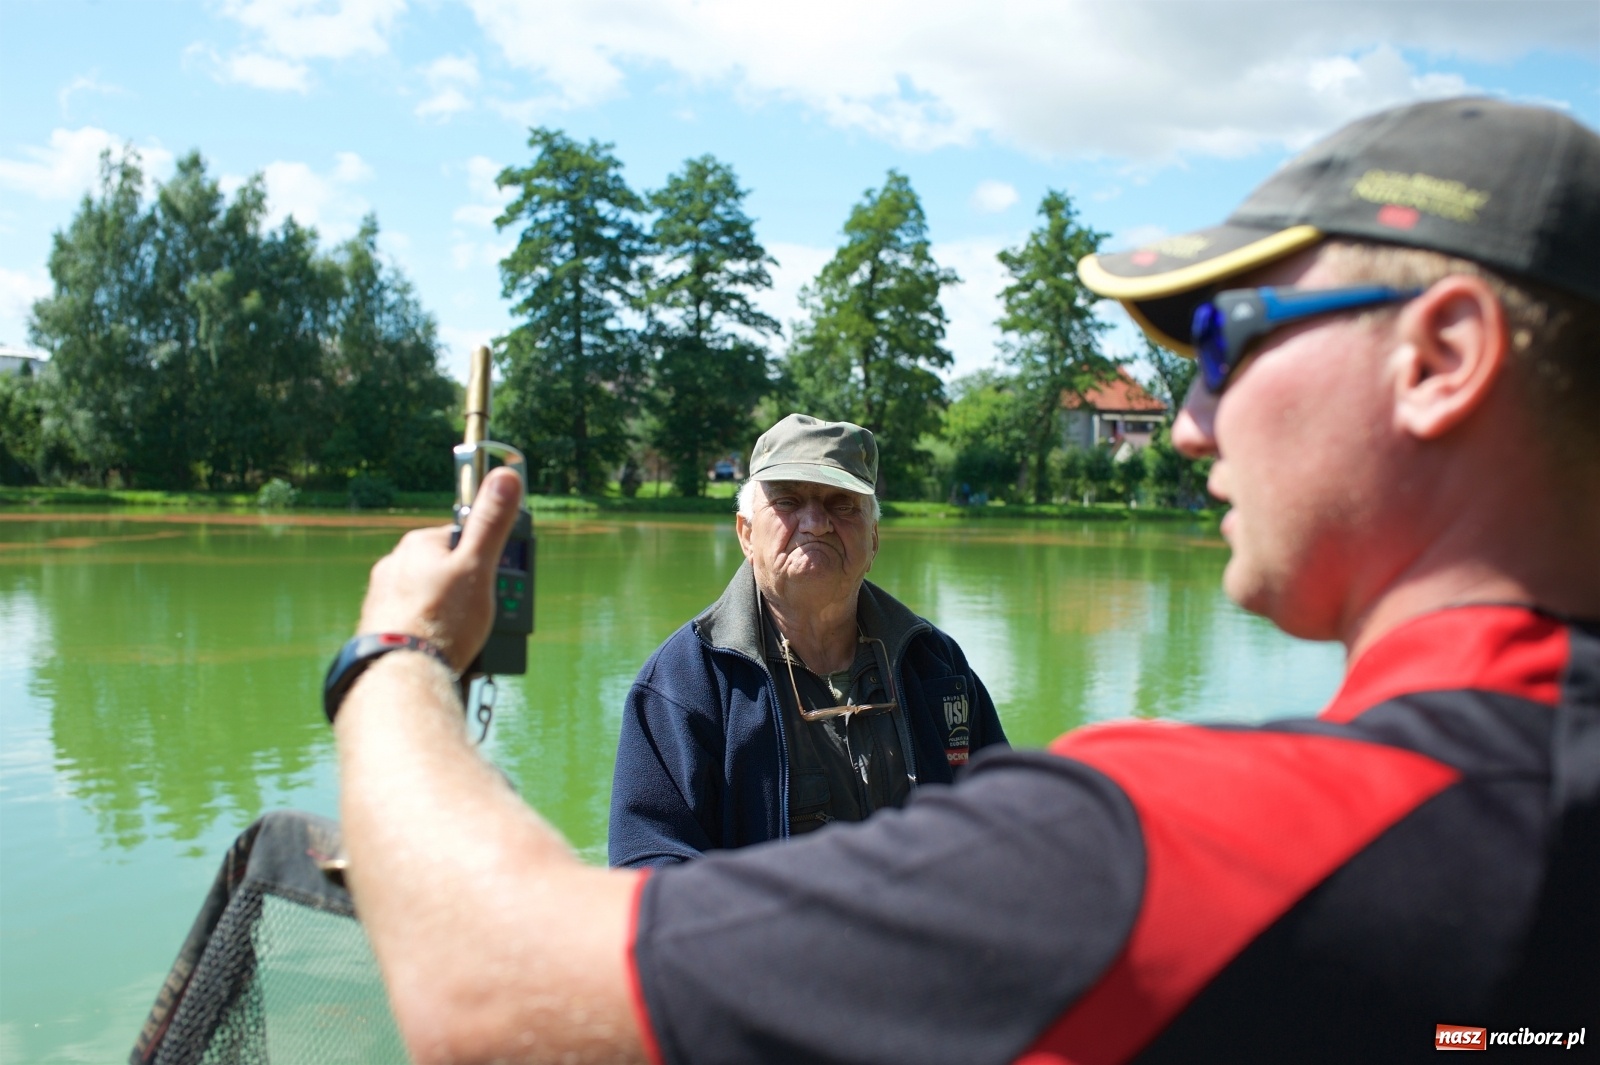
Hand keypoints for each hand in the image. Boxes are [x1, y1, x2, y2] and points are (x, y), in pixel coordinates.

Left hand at [355, 467, 523, 671]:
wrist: (402, 674)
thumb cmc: (442, 621)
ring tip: (461, 637)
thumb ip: (492, 523)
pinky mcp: (377, 627)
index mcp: (417, 544)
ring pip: (428, 597)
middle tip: (479, 616)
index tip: (492, 583)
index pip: (461, 540)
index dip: (483, 562)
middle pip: (445, 570)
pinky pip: (413, 622)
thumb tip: (507, 476)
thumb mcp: (479, 567)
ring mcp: (382, 598)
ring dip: (447, 613)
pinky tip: (439, 648)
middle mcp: (393, 566)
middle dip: (465, 590)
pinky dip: (427, 632)